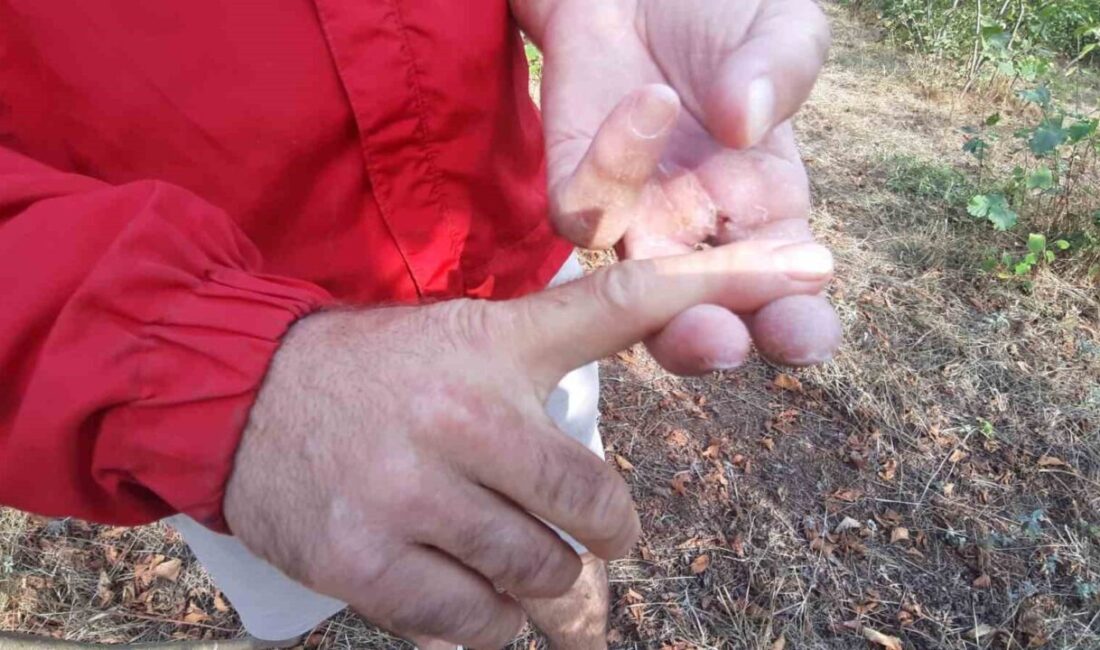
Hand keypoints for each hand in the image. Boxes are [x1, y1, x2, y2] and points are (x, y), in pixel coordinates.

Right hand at [224, 241, 832, 647]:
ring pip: (533, 577)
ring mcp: (410, 496)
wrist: (243, 398)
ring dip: (560, 602)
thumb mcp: (471, 334)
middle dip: (609, 544)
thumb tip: (656, 340)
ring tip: (570, 609)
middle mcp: (460, 419)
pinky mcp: (363, 560)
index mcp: (493, 351)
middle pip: (586, 507)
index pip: (618, 310)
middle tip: (612, 554)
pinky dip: (494, 629)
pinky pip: (465, 622)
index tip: (801, 269)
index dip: (716, 287)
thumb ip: (562, 337)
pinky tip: (498, 618)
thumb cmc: (376, 369)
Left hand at [519, 0, 840, 372]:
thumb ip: (785, 69)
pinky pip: (585, 212)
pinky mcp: (576, 188)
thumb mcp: (783, 30)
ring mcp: (633, 219)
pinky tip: (656, 101)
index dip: (797, 326)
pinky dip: (616, 168)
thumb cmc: (722, 17)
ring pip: (629, 296)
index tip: (805, 337)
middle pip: (699, 321)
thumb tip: (746, 124)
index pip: (785, 294)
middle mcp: (698, 232)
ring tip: (685, 232)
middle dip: (709, 343)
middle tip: (723, 343)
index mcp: (767, 213)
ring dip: (650, 292)